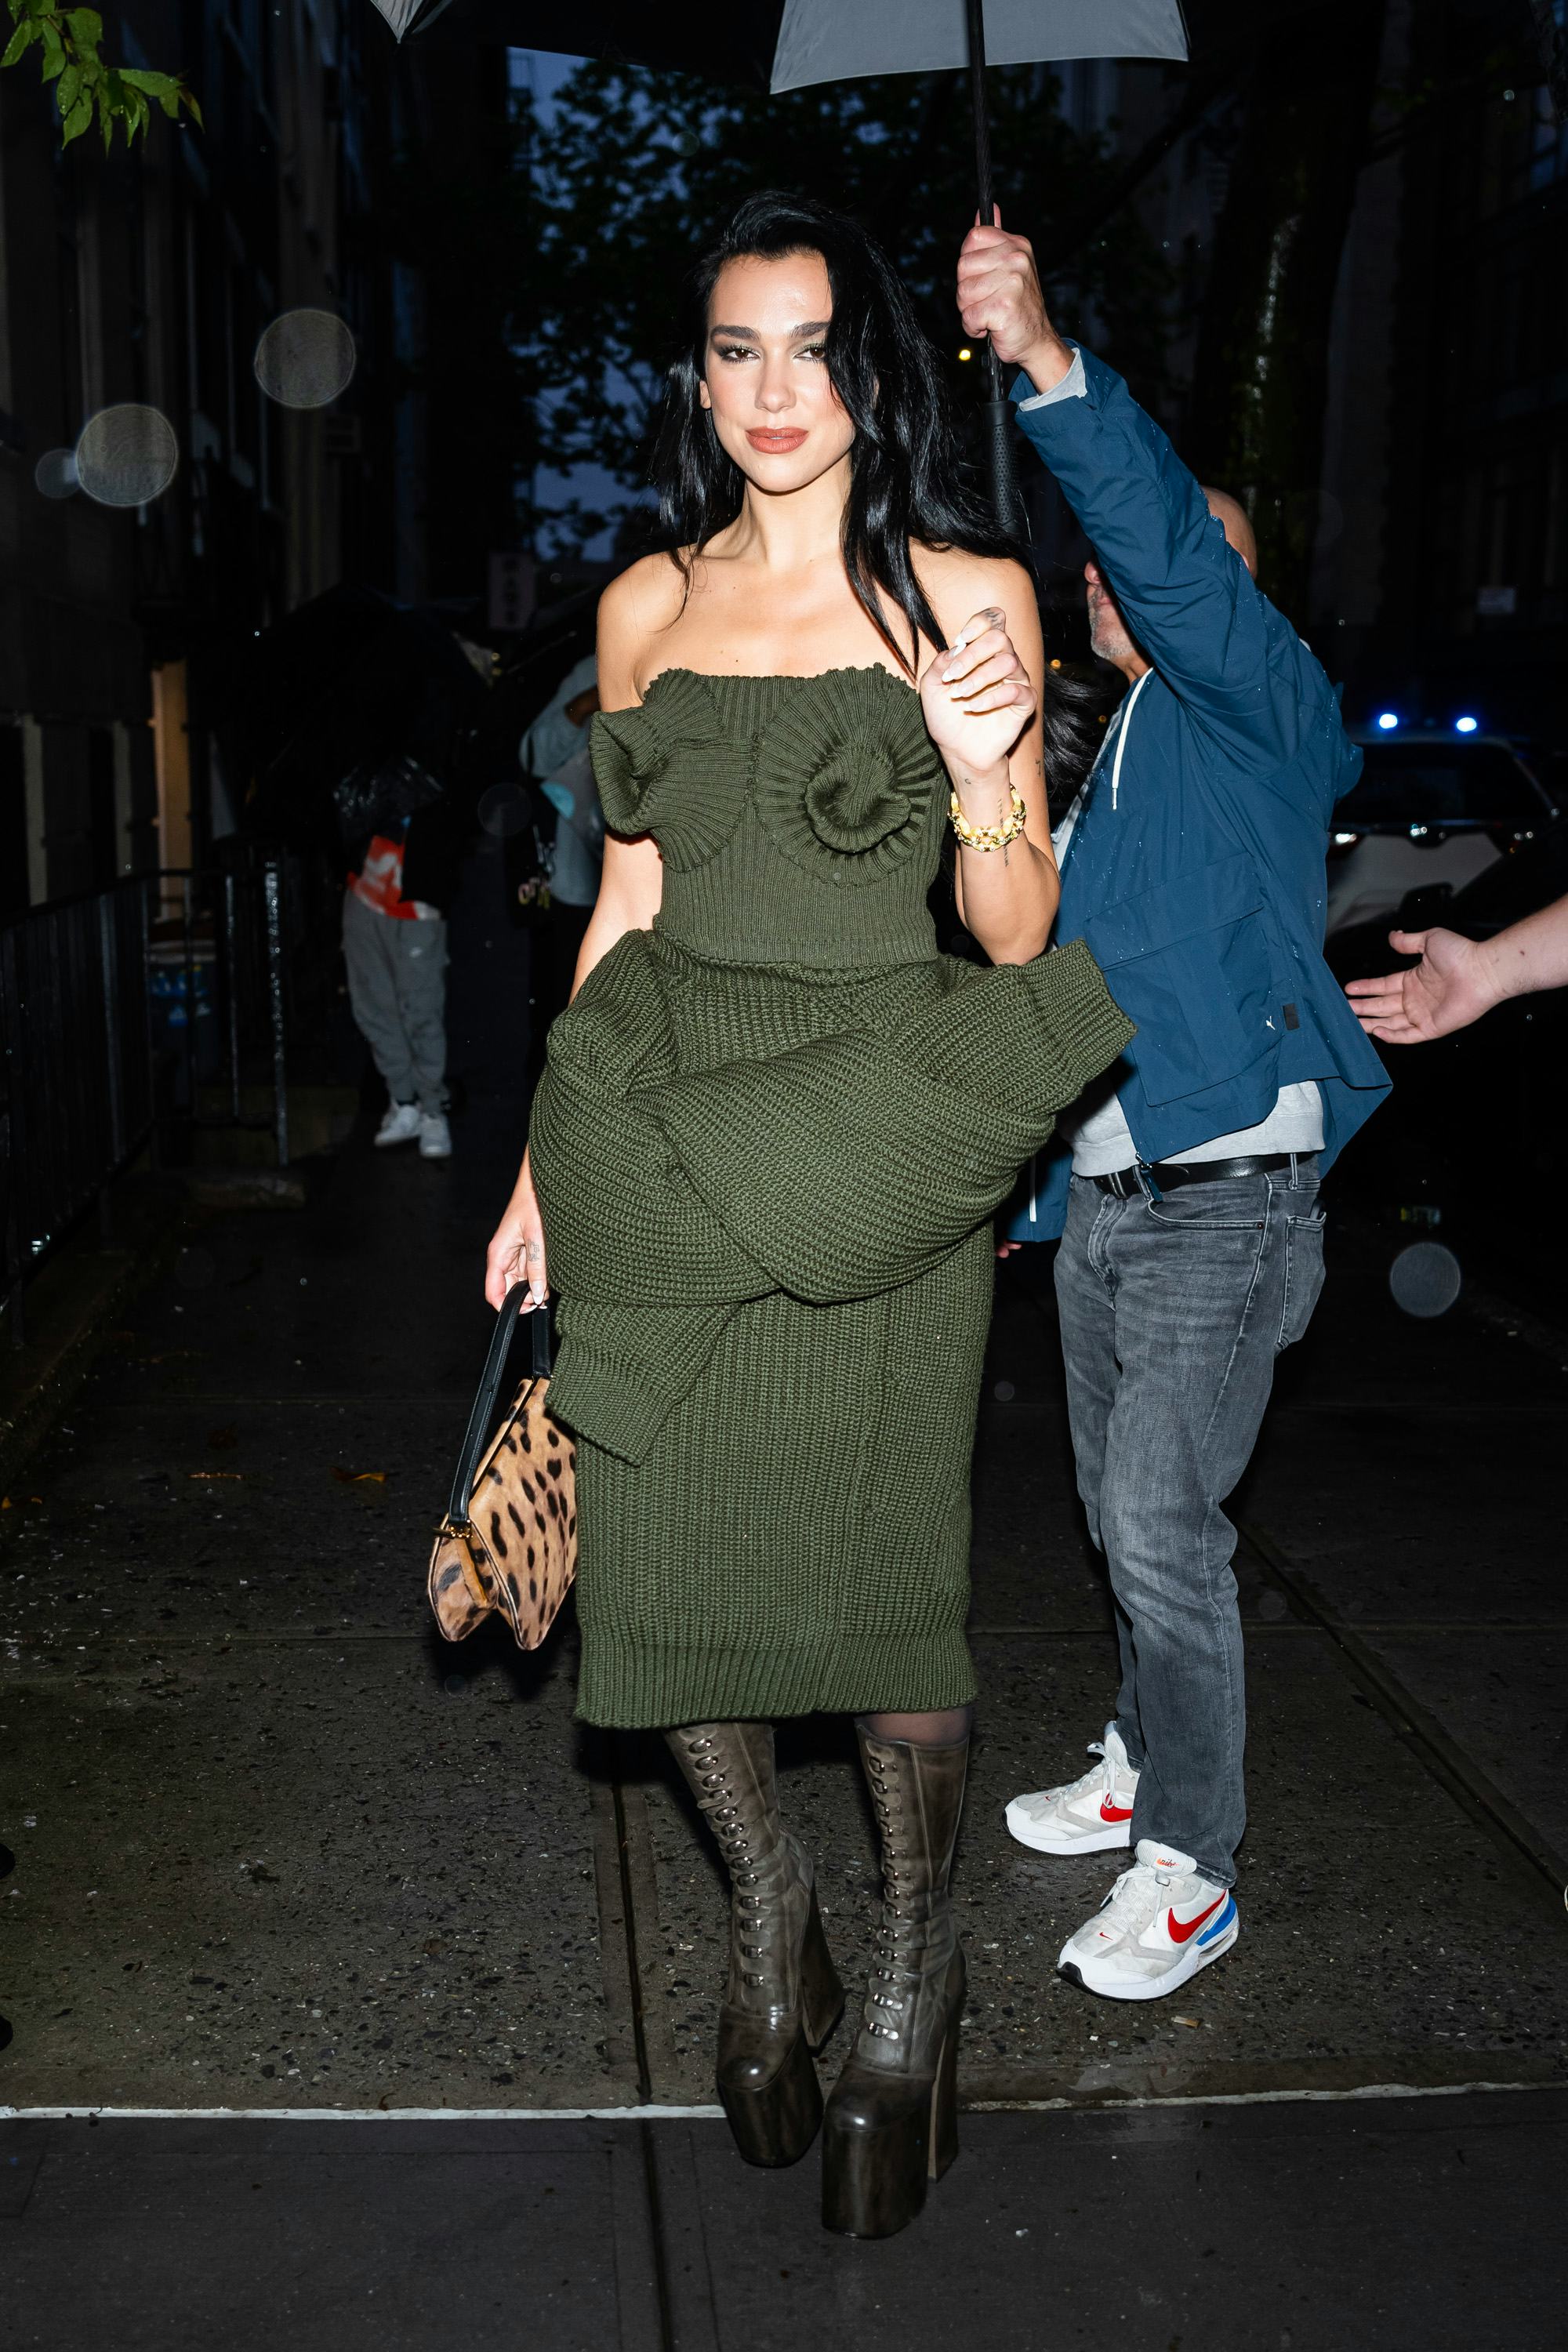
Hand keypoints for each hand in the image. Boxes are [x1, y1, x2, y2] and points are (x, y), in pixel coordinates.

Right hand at [484, 1151, 547, 1307]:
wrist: (542, 1181)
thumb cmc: (533, 1202)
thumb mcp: (538, 1238)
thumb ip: (537, 1268)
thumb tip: (537, 1296)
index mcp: (498, 1254)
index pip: (494, 1292)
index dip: (507, 1307)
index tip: (527, 1310)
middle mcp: (503, 1256)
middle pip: (508, 1289)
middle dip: (525, 1298)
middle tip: (546, 1298)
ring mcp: (514, 1253)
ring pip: (521, 1281)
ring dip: (535, 1286)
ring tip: (551, 1282)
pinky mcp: (526, 1249)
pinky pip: (529, 1270)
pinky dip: (540, 1276)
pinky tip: (552, 1273)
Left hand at [919, 609, 1037, 782]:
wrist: (957, 750)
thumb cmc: (946, 716)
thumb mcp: (931, 688)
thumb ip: (939, 664)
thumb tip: (955, 649)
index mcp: (982, 652)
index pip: (994, 620)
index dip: (981, 622)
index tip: (961, 639)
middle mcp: (1002, 661)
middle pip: (1000, 638)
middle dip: (973, 654)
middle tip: (952, 676)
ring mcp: (1016, 681)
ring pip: (1009, 662)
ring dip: (980, 677)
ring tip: (960, 695)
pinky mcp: (1024, 703)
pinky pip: (1017, 690)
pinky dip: (993, 698)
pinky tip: (973, 708)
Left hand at [955, 215, 1070, 384]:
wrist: (1037, 340)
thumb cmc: (1018, 306)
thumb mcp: (1009, 266)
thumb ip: (994, 239)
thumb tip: (984, 211)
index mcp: (1016, 245)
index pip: (973, 237)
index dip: (968, 262)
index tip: (982, 276)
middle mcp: (1016, 259)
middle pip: (962, 266)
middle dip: (967, 290)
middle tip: (987, 300)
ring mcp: (1011, 282)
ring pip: (963, 293)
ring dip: (970, 311)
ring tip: (990, 313)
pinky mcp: (1004, 307)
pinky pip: (968, 317)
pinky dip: (974, 328)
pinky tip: (991, 326)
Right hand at [1344, 927, 1502, 1042]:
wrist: (1482, 970)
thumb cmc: (1461, 953)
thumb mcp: (1429, 940)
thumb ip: (1407, 941)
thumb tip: (1391, 936)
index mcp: (1413, 980)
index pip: (1383, 986)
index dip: (1366, 988)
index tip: (1348, 988)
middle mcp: (1415, 999)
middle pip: (1382, 1006)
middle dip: (1362, 1008)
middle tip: (1343, 1008)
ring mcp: (1423, 1014)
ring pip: (1390, 1023)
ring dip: (1371, 1023)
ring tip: (1352, 1022)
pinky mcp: (1432, 1028)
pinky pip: (1407, 1035)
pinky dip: (1391, 1035)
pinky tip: (1376, 1031)